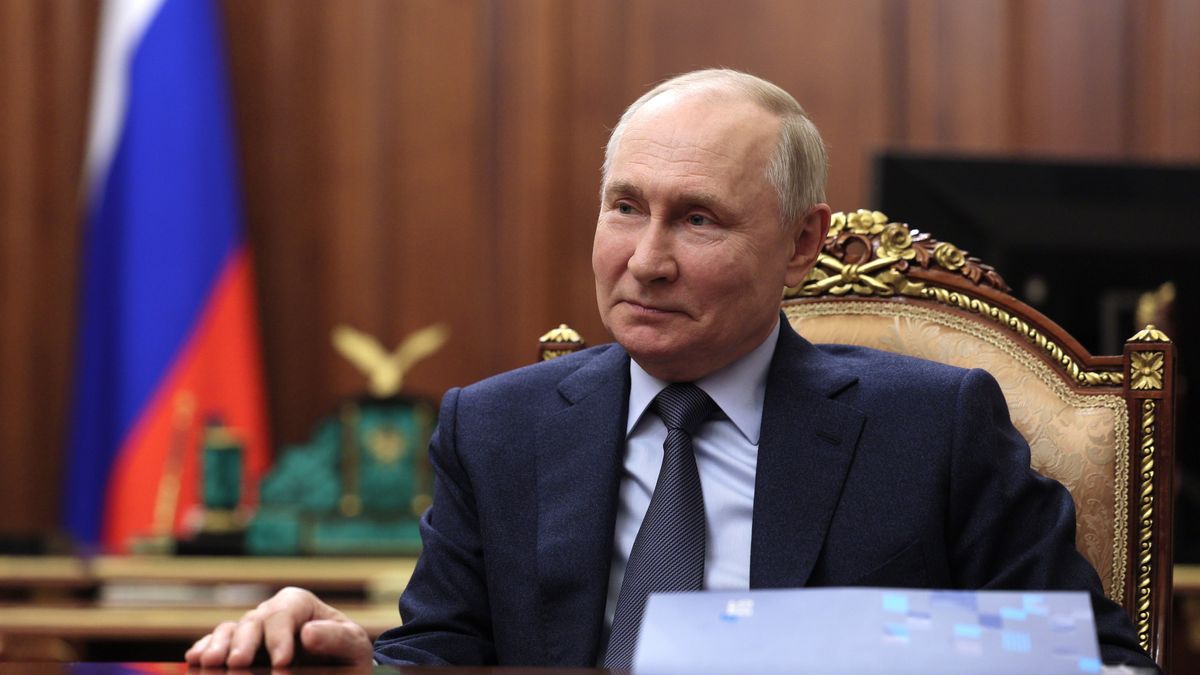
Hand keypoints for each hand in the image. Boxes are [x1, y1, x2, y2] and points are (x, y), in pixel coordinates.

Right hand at [184, 586, 373, 667]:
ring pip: (229, 630)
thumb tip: (308, 632)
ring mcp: (251, 630)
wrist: (337, 666)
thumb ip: (337, 637)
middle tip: (238, 664)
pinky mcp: (237, 647)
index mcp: (298, 604)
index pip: (284, 614)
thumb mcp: (353, 646)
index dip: (280, 638)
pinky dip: (204, 649)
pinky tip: (195, 660)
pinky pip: (215, 643)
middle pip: (253, 621)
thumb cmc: (346, 654)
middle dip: (244, 643)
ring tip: (208, 663)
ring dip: (218, 646)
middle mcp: (270, 612)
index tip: (282, 663)